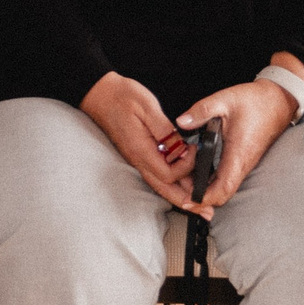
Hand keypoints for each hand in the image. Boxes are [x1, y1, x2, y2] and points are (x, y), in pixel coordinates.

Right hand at [78, 70, 193, 209]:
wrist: (98, 94)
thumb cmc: (120, 96)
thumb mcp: (147, 107)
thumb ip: (165, 129)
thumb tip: (181, 147)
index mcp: (140, 149)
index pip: (168, 174)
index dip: (185, 168)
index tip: (193, 150)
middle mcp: (138, 159)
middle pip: (164, 189)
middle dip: (186, 201)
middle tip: (205, 211)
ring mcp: (136, 158)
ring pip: (159, 185)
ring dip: (180, 196)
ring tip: (198, 204)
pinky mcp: (137, 153)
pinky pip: (155, 174)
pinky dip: (170, 183)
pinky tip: (181, 183)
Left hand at [173, 67, 303, 215]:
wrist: (278, 100)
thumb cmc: (256, 101)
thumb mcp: (224, 100)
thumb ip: (201, 111)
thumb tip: (182, 121)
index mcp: (238, 154)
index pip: (222, 189)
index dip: (204, 199)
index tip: (187, 200)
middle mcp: (242, 164)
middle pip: (222, 194)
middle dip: (200, 196)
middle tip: (178, 186)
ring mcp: (244, 163)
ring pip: (225, 187)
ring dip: (205, 188)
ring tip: (184, 178)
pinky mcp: (243, 159)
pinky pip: (228, 177)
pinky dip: (212, 180)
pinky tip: (197, 169)